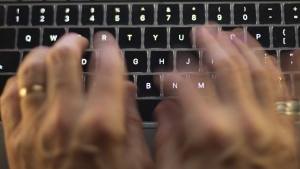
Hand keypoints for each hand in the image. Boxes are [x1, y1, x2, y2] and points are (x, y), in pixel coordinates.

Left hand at [1, 32, 152, 168]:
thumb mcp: (138, 160)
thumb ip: (132, 118)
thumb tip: (125, 88)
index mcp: (102, 125)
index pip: (106, 68)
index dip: (108, 48)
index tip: (107, 42)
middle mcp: (66, 120)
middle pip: (63, 58)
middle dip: (73, 41)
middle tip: (80, 41)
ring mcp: (36, 128)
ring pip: (32, 69)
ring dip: (44, 53)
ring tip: (54, 53)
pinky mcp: (16, 139)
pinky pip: (9, 95)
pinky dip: (20, 80)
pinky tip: (31, 79)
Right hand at [154, 25, 297, 168]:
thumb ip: (167, 136)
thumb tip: (166, 108)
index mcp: (207, 132)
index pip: (185, 84)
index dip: (171, 75)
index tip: (164, 76)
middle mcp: (241, 122)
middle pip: (224, 67)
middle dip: (210, 44)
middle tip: (201, 31)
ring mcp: (270, 125)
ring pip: (257, 70)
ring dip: (242, 47)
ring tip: (231, 33)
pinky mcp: (287, 133)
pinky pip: (283, 89)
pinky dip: (275, 67)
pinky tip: (265, 54)